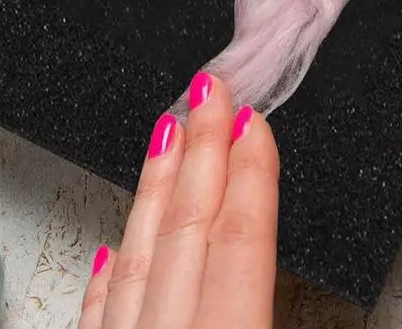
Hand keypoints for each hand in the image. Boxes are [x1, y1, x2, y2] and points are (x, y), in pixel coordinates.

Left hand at [78, 73, 278, 328]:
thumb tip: (304, 306)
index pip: (242, 240)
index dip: (250, 173)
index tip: (251, 121)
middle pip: (188, 226)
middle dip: (204, 150)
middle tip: (209, 93)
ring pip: (138, 256)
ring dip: (155, 187)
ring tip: (167, 133)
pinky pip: (97, 316)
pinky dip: (108, 278)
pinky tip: (111, 248)